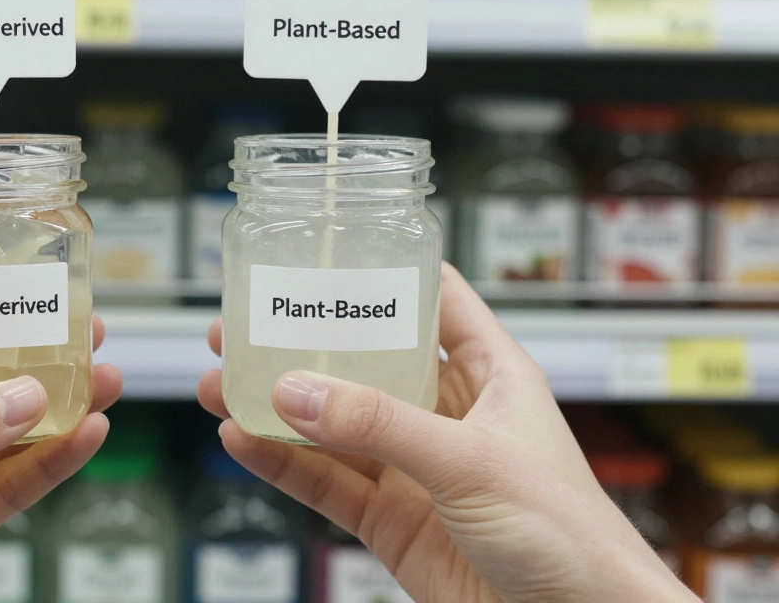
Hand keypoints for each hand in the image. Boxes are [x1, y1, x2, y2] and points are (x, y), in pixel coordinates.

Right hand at [198, 264, 696, 602]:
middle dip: (302, 343)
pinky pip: (326, 482)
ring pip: (332, 425)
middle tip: (243, 325)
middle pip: (362, 362)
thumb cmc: (572, 536)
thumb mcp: (474, 462)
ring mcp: (415, 468)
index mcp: (490, 374)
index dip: (381, 274)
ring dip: (276, 405)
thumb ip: (381, 426)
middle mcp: (448, 414)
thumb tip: (296, 390)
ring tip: (220, 381)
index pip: (433, 301)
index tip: (322, 256)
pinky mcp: (391, 521)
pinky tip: (241, 441)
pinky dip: (281, 463)